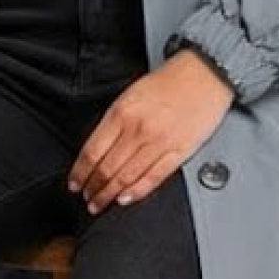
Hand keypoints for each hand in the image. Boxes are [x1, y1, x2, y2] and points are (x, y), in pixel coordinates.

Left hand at [67, 49, 235, 214]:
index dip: (80, 172)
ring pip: (127, 177)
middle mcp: (138, 129)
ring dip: (110, 195)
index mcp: (122, 112)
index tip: (74, 183)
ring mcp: (159, 142)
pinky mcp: (179, 151)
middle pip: (107, 168)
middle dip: (93, 188)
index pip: (92, 151)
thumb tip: (97, 150)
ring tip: (101, 203)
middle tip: (86, 198)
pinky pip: (153, 178)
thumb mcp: (130, 94)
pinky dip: (137, 192)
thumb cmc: (168, 82)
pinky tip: (126, 199)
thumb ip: (113, 122)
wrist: (203, 74)